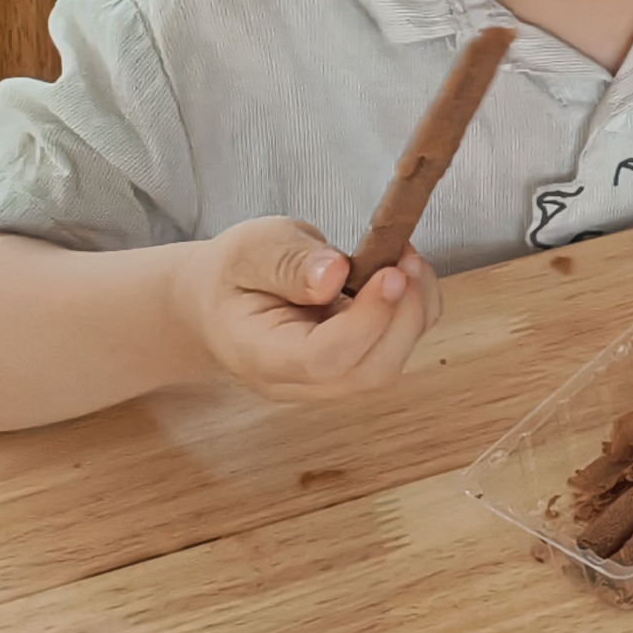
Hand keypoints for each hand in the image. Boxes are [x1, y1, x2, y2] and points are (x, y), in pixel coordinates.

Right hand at [174, 216, 436, 397]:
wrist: (219, 304)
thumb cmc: (234, 275)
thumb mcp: (250, 250)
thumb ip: (288, 262)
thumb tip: (333, 274)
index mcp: (260, 356)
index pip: (322, 359)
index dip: (366, 320)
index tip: (391, 272)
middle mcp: (297, 382)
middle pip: (368, 371)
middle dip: (403, 315)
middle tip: (406, 258)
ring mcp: (327, 382)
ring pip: (389, 364)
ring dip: (413, 310)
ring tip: (404, 259)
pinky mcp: (352, 367)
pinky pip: (396, 349)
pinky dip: (413, 311)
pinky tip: (400, 274)